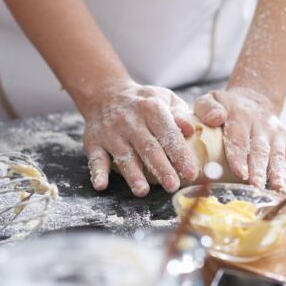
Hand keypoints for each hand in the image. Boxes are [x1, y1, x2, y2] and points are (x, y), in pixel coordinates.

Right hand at [81, 79, 198, 195]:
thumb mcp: (165, 99)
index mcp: (152, 109)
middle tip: (173, 186)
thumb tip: (192, 130)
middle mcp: (131, 122)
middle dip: (161, 168)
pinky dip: (98, 172)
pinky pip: (96, 158)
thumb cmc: (144, 102)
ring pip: (124, 156)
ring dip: (132, 174)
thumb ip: (179, 115)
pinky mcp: (94, 142)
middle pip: (148, 148)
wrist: (106, 94)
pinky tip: (101, 185)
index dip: (180, 154)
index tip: (191, 172)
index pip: (168, 133)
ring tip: (142, 191)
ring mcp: (111, 133)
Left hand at [194, 87, 285, 191]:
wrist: (252, 100)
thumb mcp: (212, 99)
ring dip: (279, 174)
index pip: (238, 138)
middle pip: (259, 151)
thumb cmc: (227, 106)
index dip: (239, 156)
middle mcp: (261, 126)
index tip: (240, 172)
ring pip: (277, 156)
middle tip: (256, 187)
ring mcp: (277, 134)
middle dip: (259, 170)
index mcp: (240, 117)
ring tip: (279, 190)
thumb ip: (208, 107)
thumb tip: (217, 118)